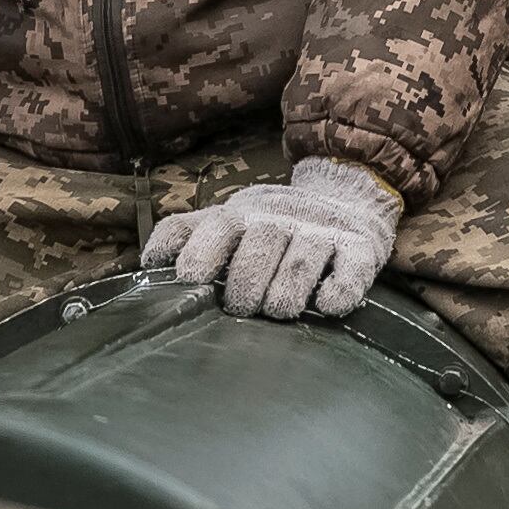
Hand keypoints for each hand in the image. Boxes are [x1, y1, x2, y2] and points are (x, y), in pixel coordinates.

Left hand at [142, 158, 402, 319]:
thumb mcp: (228, 217)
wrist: (347, 196)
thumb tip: (148, 264)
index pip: (216, 229)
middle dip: (245, 289)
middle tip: (242, 310)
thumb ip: (185, 233)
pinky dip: (336, 293)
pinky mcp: (361, 249)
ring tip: (278, 312)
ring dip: (284, 297)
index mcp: (243, 212)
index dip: (200, 257)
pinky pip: (350, 273)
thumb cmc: (273, 222)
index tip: (191, 283)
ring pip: (300, 265)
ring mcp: (323, 233)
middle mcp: (282, 218)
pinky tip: (325, 305)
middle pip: (258, 251)